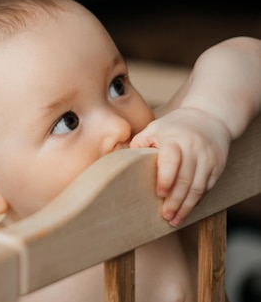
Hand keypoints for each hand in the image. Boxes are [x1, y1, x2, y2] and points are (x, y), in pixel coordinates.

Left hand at [130, 107, 230, 226]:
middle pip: (186, 179)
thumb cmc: (174, 126)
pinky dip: (196, 201)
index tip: (159, 193)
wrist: (209, 117)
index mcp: (175, 138)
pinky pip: (206, 188)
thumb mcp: (154, 128)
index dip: (166, 177)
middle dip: (175, 200)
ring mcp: (208, 159)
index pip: (172, 159)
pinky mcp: (217, 167)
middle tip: (164, 216)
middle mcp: (194, 149)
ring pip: (198, 187)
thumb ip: (139, 143)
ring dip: (186, 206)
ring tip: (174, 220)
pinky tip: (186, 211)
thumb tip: (119, 161)